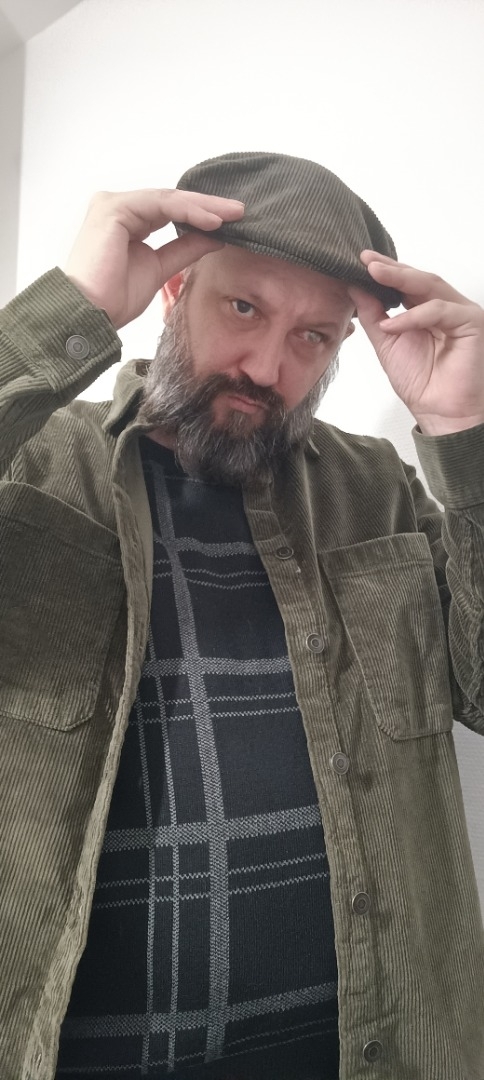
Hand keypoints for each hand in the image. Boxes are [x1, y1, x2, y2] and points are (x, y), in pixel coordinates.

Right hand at [65, 188, 243, 328]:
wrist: (89, 313)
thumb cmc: (113, 299)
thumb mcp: (159, 269)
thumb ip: (183, 250)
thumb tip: (215, 237)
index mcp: (127, 221)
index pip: (170, 211)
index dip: (202, 215)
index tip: (232, 222)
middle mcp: (118, 207)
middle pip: (172, 201)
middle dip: (208, 206)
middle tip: (240, 211)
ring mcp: (114, 204)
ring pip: (168, 199)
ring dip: (203, 207)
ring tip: (231, 215)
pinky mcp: (113, 208)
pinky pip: (160, 205)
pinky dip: (188, 211)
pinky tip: (211, 221)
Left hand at [349, 252, 483, 434]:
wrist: (438, 411)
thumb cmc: (420, 381)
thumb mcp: (386, 343)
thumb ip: (373, 315)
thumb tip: (354, 287)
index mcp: (426, 310)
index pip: (406, 283)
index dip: (385, 270)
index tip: (360, 260)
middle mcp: (445, 307)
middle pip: (418, 278)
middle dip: (391, 268)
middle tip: (366, 261)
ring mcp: (460, 312)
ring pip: (430, 286)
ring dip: (400, 279)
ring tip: (373, 275)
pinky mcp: (471, 322)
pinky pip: (439, 310)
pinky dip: (413, 316)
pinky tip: (391, 325)